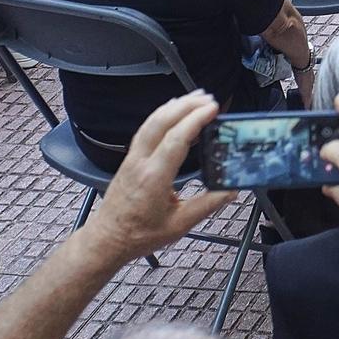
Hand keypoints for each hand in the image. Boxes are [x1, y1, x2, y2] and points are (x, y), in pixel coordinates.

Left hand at [85, 93, 230, 266]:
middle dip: (186, 105)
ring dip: (174, 106)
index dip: (195, 120)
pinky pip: (145, 129)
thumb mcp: (179, 225)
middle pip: (162, 122)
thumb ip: (207, 205)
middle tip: (209, 99)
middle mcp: (141, 163)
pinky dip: (161, 114)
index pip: (176, 139)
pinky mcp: (130, 159)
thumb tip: (230, 191)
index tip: (213, 109)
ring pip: (151, 122)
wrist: (108, 239)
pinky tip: (171, 111)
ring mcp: (133, 159)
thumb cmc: (139, 235)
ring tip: (195, 98)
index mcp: (155, 178)